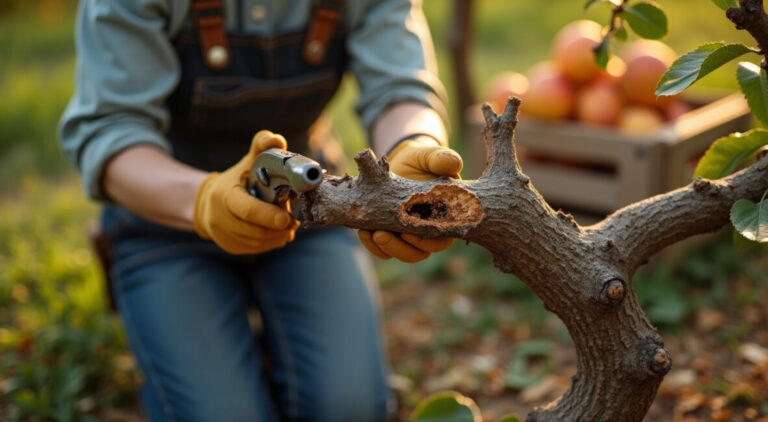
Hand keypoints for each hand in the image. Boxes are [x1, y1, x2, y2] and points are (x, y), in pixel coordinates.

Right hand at [193, 130, 299, 254]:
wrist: (210, 202)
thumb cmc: (237, 180)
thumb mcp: (247, 162)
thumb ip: (262, 147)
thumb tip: (275, 139)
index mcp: (224, 196)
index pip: (248, 210)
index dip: (270, 216)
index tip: (288, 217)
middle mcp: (220, 219)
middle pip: (256, 230)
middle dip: (279, 227)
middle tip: (294, 220)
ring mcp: (224, 236)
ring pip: (259, 242)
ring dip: (278, 236)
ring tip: (289, 225)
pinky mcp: (231, 247)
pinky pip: (257, 248)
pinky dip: (272, 242)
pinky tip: (279, 232)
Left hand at [358, 138, 462, 262]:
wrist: (402, 162)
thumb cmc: (421, 161)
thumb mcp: (430, 158)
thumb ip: (441, 160)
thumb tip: (454, 163)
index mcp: (444, 218)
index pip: (441, 240)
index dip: (427, 241)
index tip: (409, 232)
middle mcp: (427, 231)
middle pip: (419, 253)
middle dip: (401, 248)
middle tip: (383, 235)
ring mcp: (407, 234)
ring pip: (400, 253)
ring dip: (386, 248)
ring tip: (372, 233)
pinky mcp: (390, 233)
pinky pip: (382, 249)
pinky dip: (372, 245)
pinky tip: (363, 231)